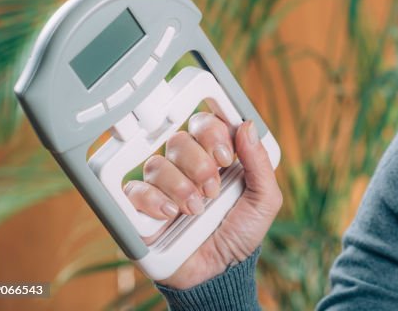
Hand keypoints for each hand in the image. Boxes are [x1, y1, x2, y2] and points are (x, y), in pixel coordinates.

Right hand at [124, 114, 282, 289]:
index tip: (226, 157)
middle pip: (178, 139)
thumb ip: (259, 162)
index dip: (212, 133)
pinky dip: (153, 199)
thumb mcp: (263, 200)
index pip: (204, 124)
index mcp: (214, 157)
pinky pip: (134, 189)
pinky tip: (170, 214)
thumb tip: (247, 126)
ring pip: (157, 163)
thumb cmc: (241, 234)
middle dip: (199, 164)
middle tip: (212, 190)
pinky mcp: (139, 208)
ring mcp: (161, 186)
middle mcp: (186, 167)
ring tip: (195, 209)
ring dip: (180, 187)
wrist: (219, 272)